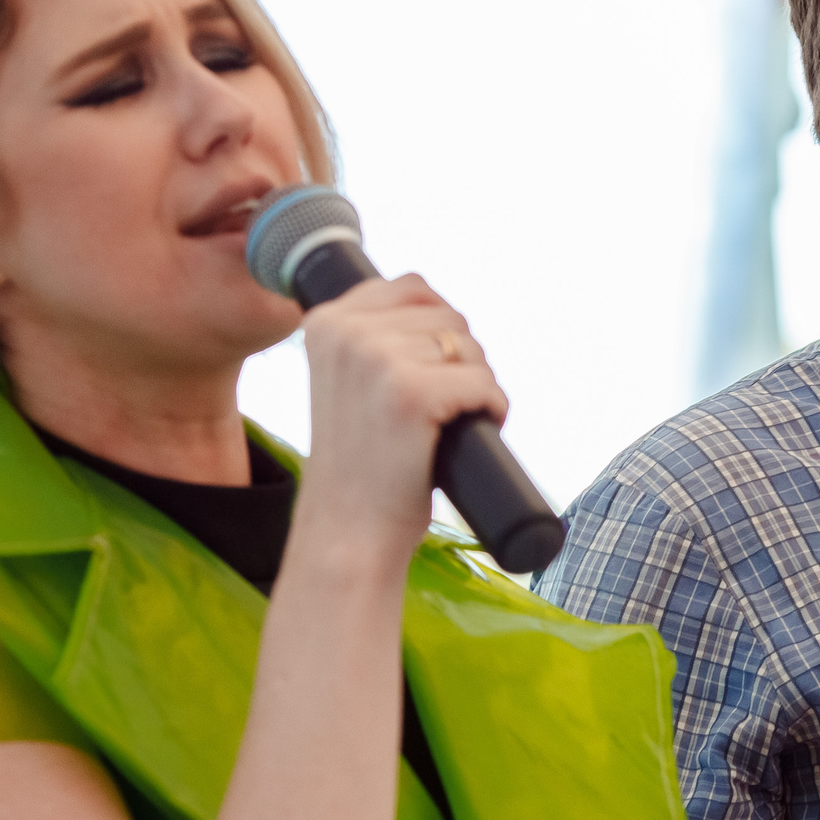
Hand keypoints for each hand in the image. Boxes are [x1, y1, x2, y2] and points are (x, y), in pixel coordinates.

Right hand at [296, 272, 509, 557]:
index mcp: (325, 320)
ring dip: (477, 386)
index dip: (440, 332)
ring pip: (470, 348)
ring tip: (445, 425)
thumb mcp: (352, 381)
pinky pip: (485, 384)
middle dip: (461, 361)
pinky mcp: (412, 392)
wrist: (348, 531)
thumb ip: (378, 338)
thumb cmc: (363, 463)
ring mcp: (377, 359)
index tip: (428, 376)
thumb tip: (439, 309)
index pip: (413, 287)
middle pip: (449, 316)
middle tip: (438, 411)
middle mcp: (346, 331)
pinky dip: (494, 409)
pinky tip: (466, 434)